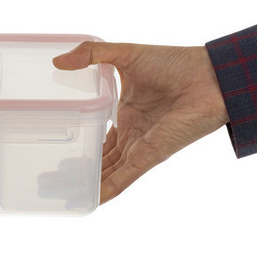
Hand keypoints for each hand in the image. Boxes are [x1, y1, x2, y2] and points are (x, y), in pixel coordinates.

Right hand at [53, 42, 228, 202]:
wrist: (210, 76)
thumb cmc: (176, 63)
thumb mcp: (126, 54)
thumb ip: (92, 55)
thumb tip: (58, 60)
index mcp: (127, 114)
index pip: (99, 137)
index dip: (79, 147)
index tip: (54, 153)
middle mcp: (133, 135)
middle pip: (100, 160)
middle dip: (76, 171)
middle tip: (46, 179)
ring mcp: (141, 147)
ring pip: (108, 172)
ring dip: (86, 183)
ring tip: (58, 193)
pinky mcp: (150, 155)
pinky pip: (125, 178)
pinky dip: (108, 190)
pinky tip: (90, 201)